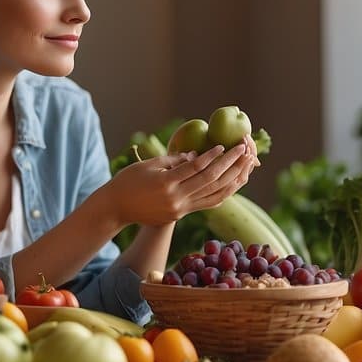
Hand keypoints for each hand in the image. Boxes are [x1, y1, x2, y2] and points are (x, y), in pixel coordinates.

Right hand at [105, 134, 259, 226]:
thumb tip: (197, 156)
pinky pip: (208, 204)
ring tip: (246, 165)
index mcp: (166, 184)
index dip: (212, 156)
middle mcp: (176, 199)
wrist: (116, 208)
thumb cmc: (128, 181)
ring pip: (215, 194)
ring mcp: (180, 210)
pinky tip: (234, 182)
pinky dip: (223, 193)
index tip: (223, 145)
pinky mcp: (181, 215)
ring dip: (233, 179)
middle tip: (243, 150)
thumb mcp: (148, 165)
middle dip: (230, 164)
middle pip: (210, 180)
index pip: (196, 168)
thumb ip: (174, 160)